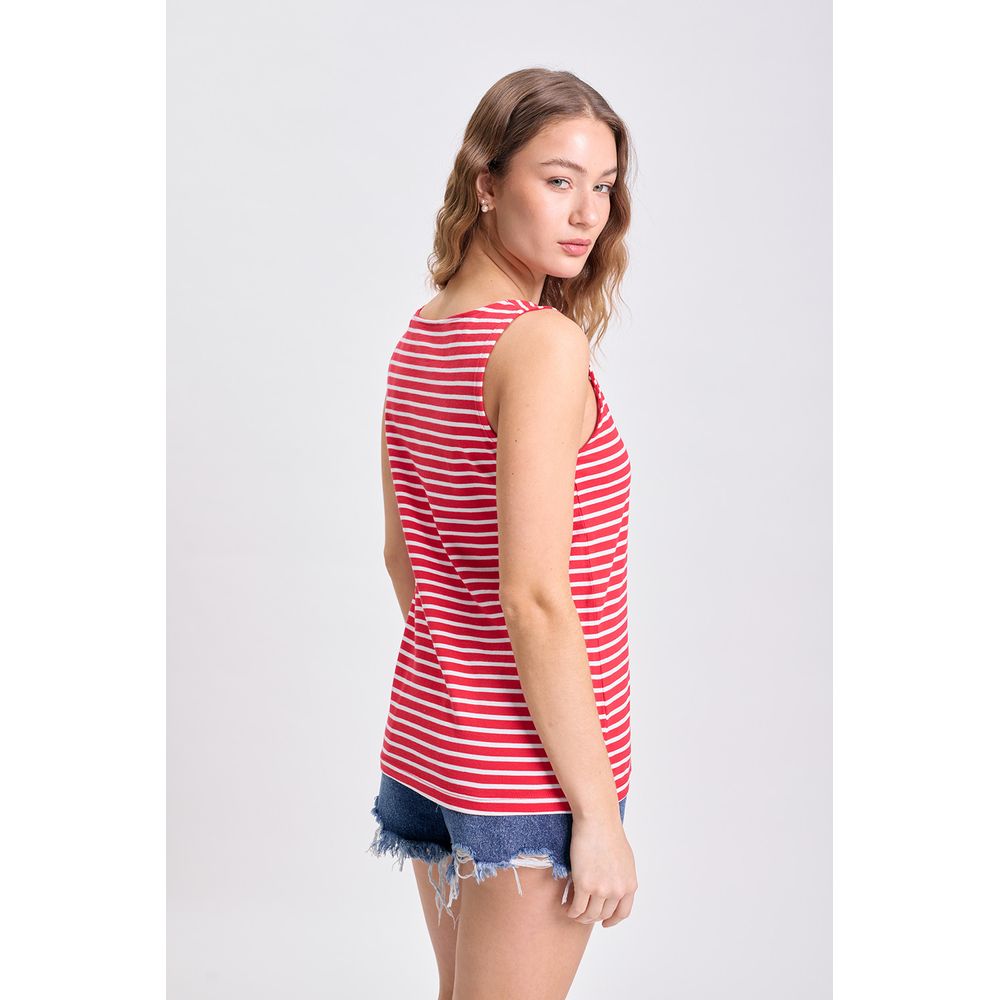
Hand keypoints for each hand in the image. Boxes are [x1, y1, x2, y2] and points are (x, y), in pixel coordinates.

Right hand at [564, 813, 637, 927]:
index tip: (604, 923)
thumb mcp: (624, 860)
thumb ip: (621, 878)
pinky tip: (565, 907)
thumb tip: (613, 888)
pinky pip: (576, 908)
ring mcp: (601, 890)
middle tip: (581, 913)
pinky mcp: (584, 885)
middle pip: (603, 914)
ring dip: (579, 916)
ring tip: (571, 911)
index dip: (612, 921)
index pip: (622, 913)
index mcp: (629, 885)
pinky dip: (570, 911)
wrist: (598, 820)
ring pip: (589, 915)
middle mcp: (617, 891)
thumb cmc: (608, 833)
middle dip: (592, 917)